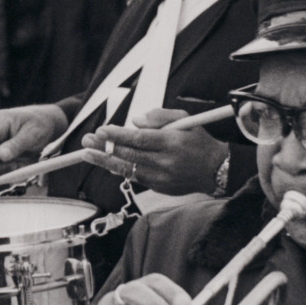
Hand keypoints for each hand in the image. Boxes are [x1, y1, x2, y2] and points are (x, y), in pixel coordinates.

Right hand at [0, 104, 67, 173]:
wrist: (48, 123)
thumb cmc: (41, 124)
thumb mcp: (33, 134)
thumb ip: (17, 145)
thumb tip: (1, 156)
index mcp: (0, 121)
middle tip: (15, 166)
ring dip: (6, 166)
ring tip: (23, 162)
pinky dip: (9, 167)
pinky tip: (21, 163)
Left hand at [79, 109, 227, 194]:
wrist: (218, 171)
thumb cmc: (199, 142)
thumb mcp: (185, 120)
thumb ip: (160, 116)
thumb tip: (135, 121)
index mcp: (172, 142)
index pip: (139, 139)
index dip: (118, 135)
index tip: (102, 130)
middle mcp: (166, 162)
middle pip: (129, 155)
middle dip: (105, 147)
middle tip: (87, 141)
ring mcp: (162, 177)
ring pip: (128, 169)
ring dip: (106, 161)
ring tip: (88, 154)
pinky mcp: (161, 188)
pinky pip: (135, 178)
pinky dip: (120, 170)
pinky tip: (107, 163)